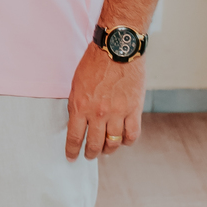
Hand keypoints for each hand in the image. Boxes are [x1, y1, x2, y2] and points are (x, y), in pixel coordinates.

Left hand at [66, 44, 144, 161]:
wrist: (117, 48)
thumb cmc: (94, 63)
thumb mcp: (76, 84)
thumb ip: (77, 105)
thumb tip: (76, 123)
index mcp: (80, 106)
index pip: (75, 137)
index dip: (72, 151)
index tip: (72, 157)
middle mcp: (98, 113)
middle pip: (95, 144)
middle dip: (91, 153)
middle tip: (90, 155)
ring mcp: (118, 112)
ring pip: (114, 143)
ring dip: (109, 150)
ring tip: (106, 150)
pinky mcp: (134, 109)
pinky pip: (132, 134)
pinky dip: (128, 142)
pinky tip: (124, 141)